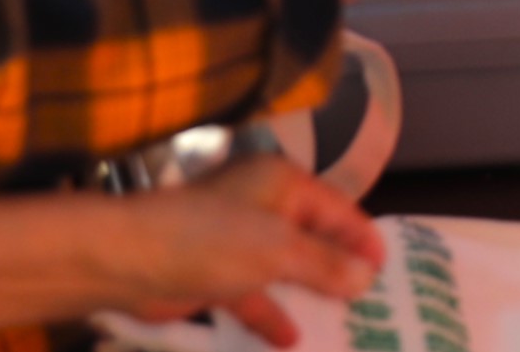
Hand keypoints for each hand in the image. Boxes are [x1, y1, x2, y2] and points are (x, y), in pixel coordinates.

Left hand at [111, 157, 385, 348]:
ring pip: (286, 271)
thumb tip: (367, 276)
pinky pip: (256, 297)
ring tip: (346, 326)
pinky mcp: (216, 276)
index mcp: (282, 184)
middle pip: (313, 240)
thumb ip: (325, 263)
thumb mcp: (278, 249)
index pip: (337, 208)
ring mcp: (238, 243)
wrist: (129, 260)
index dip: (363, 238)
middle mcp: (263, 207)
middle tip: (375, 305)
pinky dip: (272, 316)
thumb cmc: (209, 239)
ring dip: (309, 297)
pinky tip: (292, 340)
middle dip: (340, 272)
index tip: (390, 272)